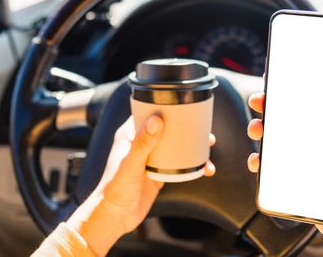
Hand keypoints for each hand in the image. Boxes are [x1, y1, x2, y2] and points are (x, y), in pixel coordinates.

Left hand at [67, 115, 215, 255]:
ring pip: (176, 145)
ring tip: (208, 146)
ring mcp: (151, 158)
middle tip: (203, 128)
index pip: (148, 113)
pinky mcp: (159, 172)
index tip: (182, 105)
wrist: (115, 216)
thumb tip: (156, 120)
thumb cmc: (114, 189)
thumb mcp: (130, 164)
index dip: (165, 107)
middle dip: (186, 127)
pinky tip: (204, 168)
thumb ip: (142, 143)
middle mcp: (141, 143)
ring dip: (192, 145)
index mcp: (129, 135)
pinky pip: (179, 163)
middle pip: (167, 128)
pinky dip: (192, 164)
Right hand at [247, 92, 322, 255]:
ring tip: (258, 130)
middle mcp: (318, 147)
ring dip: (261, 131)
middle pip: (289, 121)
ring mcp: (304, 164)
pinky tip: (259, 161)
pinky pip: (272, 169)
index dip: (296, 92)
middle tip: (261, 102)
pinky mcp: (294, 182)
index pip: (314, 107)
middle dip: (270, 107)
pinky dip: (260, 162)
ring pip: (276, 142)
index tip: (281, 81)